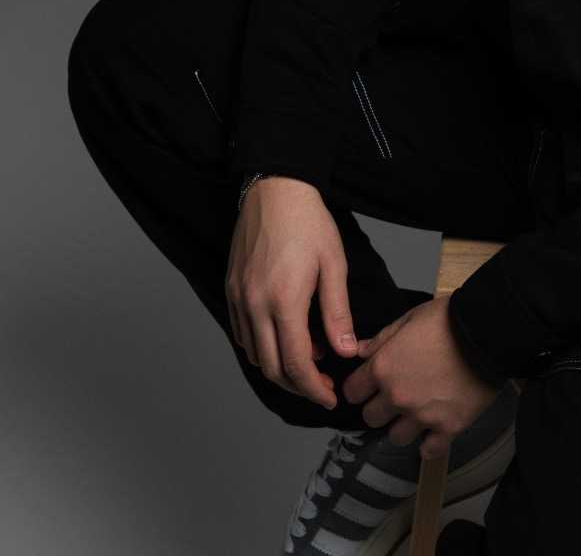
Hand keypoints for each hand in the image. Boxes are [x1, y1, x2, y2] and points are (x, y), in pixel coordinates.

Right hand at [225, 176, 357, 410]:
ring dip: (279, 367)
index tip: (330, 397)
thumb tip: (345, 352)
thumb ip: (338, 312)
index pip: (297, 364)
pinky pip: (242, 334)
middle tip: (322, 386)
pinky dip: (261, 347)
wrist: (275, 188)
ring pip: (254, 354)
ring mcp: (239, 298)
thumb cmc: (309, 222)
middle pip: (272, 368)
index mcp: (284, 301)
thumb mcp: (333, 264)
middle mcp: (255, 305)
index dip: (314, 388)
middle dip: (298, 386)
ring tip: (310, 357)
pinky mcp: (231, 289)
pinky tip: (283, 337)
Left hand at [342, 296, 503, 458]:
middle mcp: (398, 396)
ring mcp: (422, 415)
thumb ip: (381, 339)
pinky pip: (430, 450)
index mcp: (384, 367)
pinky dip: (430, 444)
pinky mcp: (448, 427)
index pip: (352, 392)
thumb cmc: (448, 320)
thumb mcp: (409, 318)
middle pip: (371, 418)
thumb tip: (359, 351)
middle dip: (380, 408)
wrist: (487, 332)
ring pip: (397, 437)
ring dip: (404, 427)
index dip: (359, 388)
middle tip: (395, 397)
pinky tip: (434, 431)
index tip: (368, 386)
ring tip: (417, 413)